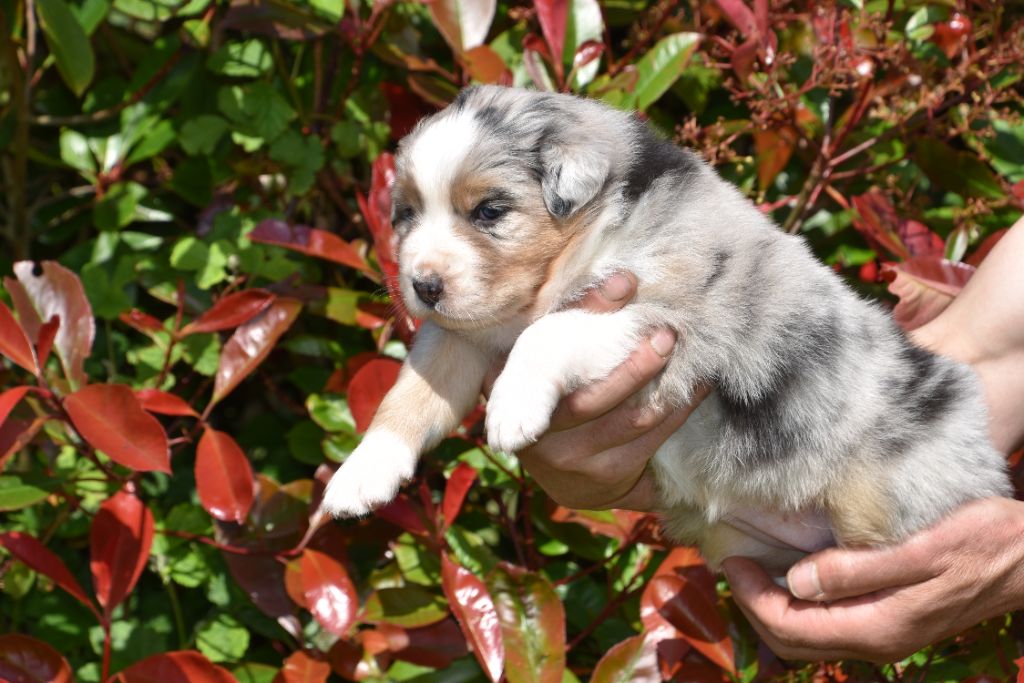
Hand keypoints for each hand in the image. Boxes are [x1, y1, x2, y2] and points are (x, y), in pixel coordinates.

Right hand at [493, 272, 708, 510]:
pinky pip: (652, 439)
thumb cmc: (557, 396)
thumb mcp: (552, 356)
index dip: (570, 346)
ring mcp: (574, 460)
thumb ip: (582, 315)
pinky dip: (678, 410)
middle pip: (594, 399)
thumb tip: (625, 279)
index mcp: (517, 396)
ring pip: (632, 420)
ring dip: (667, 387)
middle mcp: (541, 435)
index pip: (541, 373)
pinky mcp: (608, 477)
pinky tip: (697, 387)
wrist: (563, 475)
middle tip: (667, 334)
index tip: (615, 310)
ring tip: (692, 357)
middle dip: (636, 367)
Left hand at [722, 497, 1023, 662]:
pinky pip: (831, 625)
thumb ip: (857, 571)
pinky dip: (802, 605)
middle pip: (794, 640)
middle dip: (756, 606)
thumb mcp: (920, 551)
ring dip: (776, 606)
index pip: (792, 626)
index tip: (733, 561)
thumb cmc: (983, 543)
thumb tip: (798, 581)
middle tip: (735, 564)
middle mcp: (878, 640)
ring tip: (755, 569)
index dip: (753, 597)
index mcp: (879, 627)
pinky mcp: (893, 622)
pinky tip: (795, 574)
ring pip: (811, 637)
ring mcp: (887, 635)